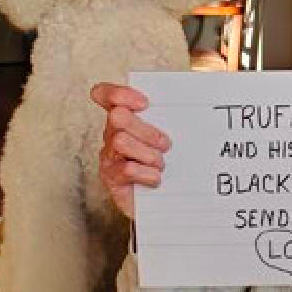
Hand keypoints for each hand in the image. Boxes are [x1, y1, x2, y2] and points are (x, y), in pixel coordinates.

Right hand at [91, 83, 171, 220]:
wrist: (159, 199)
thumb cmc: (162, 160)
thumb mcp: (163, 135)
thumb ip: (165, 119)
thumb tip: (186, 106)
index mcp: (124, 117)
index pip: (106, 95)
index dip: (120, 93)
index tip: (144, 103)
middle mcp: (111, 133)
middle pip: (117, 116)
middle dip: (146, 129)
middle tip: (166, 144)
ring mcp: (109, 155)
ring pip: (121, 141)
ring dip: (148, 153)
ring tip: (161, 163)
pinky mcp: (111, 178)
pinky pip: (127, 169)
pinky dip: (147, 173)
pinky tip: (155, 178)